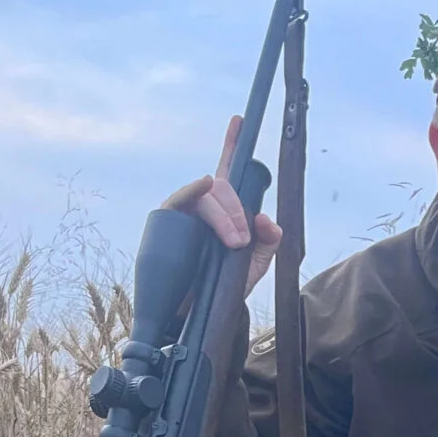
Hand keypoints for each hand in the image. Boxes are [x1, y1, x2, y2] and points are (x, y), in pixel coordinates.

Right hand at [163, 116, 281, 295]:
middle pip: (223, 186)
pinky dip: (194, 190)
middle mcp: (203, 206)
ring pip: (206, 195)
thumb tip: (267, 220)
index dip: (233, 145)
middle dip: (237, 209)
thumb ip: (269, 242)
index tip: (240, 121)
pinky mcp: (168, 222)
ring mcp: (184, 212)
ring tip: (233, 242)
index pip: (230, 173)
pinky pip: (179, 198)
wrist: (198, 315)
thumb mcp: (255, 265)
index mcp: (225, 210)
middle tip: (242, 240)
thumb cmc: (224, 286)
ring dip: (224, 214)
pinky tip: (205, 186)